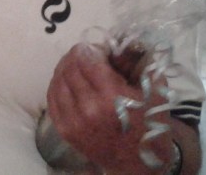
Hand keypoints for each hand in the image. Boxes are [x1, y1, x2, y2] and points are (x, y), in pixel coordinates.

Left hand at [46, 43, 175, 174]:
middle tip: (85, 54)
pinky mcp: (65, 130)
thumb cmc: (150, 123)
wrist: (140, 162)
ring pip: (58, 80)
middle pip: (70, 67)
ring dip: (65, 67)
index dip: (90, 48)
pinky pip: (52, 98)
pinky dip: (56, 84)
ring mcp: (73, 120)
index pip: (86, 58)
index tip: (96, 48)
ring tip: (75, 65)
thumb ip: (138, 62)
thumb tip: (121, 43)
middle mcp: (88, 107)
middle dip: (76, 55)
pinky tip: (65, 80)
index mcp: (111, 95)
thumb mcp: (153, 90)